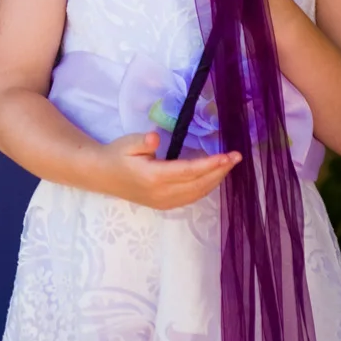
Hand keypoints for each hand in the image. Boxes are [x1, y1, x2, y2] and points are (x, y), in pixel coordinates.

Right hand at [93, 130, 240, 210]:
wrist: (102, 176)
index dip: (210, 164)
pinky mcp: (165, 204)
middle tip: (237, 157)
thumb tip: (155, 136)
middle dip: (220, 171)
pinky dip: (206, 187)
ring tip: (229, 165)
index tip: (227, 156)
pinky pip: (191, 198)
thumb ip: (143, 140)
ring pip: (197, 193)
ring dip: (216, 180)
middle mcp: (162, 194)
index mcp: (153, 177)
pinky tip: (214, 176)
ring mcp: (164, 202)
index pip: (188, 171)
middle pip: (198, 184)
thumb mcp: (127, 143)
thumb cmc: (117, 155)